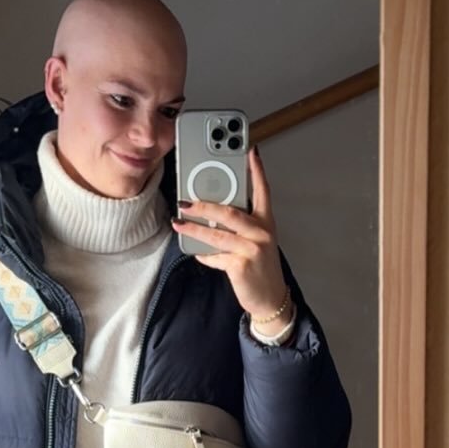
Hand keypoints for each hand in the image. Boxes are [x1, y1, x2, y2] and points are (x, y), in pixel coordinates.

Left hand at [170, 147, 289, 322]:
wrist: (270, 297)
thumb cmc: (260, 266)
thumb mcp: (256, 240)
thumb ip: (240, 224)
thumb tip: (211, 210)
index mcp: (265, 222)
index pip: (262, 190)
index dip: (256, 170)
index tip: (249, 149)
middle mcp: (261, 232)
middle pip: (229, 212)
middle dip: (204, 205)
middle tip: (185, 201)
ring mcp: (252, 249)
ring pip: (217, 234)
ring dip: (194, 228)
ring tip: (178, 222)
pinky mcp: (241, 266)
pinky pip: (215, 256)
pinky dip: (203, 255)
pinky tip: (195, 252)